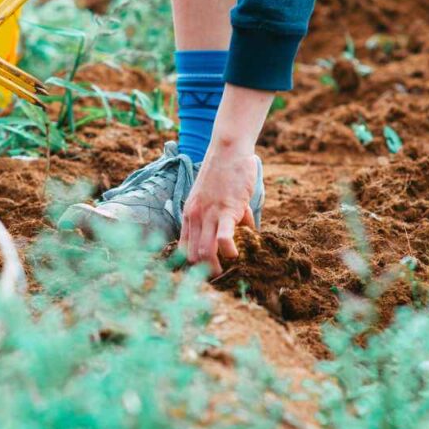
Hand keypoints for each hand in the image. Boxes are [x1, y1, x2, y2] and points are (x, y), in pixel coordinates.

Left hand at [180, 150, 256, 274]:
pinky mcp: (226, 210)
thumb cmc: (224, 172)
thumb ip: (227, 214)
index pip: (183, 248)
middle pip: (192, 255)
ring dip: (216, 267)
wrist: (227, 150)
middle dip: (205, 271)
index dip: (193, 265)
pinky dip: (229, 251)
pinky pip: (223, 238)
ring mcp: (209, 214)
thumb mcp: (215, 197)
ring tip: (227, 271)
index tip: (204, 273)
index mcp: (189, 215)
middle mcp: (195, 217)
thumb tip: (245, 228)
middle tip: (218, 278)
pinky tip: (236, 254)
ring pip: (205, 251)